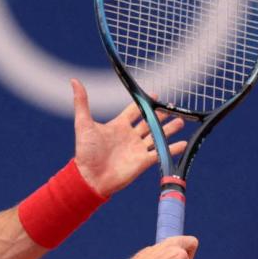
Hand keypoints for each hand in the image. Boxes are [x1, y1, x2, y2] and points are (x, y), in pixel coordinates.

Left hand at [71, 79, 185, 196]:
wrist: (90, 177)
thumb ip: (82, 102)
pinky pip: (160, 153)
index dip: (143, 102)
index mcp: (118, 126)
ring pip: (157, 136)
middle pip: (149, 122)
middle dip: (160, 115)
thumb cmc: (85, 151)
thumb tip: (74, 81)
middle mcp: (130, 136)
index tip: (154, 94)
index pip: (134, 111)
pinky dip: (172, 149)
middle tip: (172, 107)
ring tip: (181, 121)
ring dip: (169, 129)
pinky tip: (183, 143)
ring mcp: (137, 149)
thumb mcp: (83, 124)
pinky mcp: (143, 162)